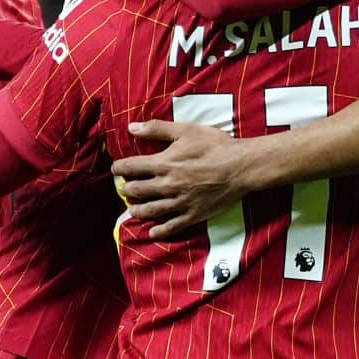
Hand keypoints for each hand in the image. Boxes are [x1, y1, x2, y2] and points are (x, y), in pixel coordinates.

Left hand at [110, 121, 259, 237]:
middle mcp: (167, 185)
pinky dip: (159, 231)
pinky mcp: (193, 214)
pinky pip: (171, 227)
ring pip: (149, 210)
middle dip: (127, 189)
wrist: (241, 167)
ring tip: (133, 209)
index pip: (131, 167)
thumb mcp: (186, 130)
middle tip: (125, 189)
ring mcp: (179, 202)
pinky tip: (152, 231)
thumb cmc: (216, 145)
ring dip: (137, 210)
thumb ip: (157, 129)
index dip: (119, 168)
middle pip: (136, 191)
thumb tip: (131, 127)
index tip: (117, 169)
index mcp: (164, 163)